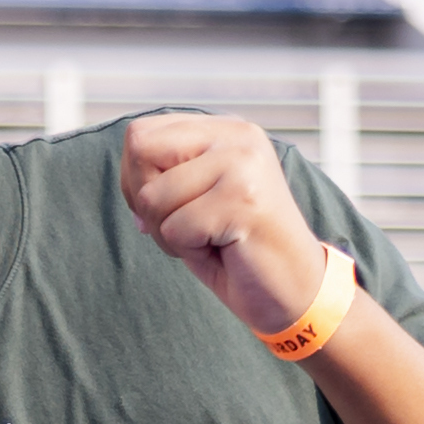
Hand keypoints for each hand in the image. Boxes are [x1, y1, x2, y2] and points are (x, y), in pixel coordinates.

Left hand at [120, 112, 337, 341]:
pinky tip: (224, 250)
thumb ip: (166, 174)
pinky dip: (188, 251)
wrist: (296, 291)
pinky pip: (175, 229)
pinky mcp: (243, 200)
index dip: (134, 178)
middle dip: (144, 202)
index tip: (164, 208)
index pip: (141, 134)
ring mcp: (243, 164)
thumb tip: (127, 167)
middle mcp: (237, 137)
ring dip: (168, 233)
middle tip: (184, 227)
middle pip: (140, 152)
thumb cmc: (239, 250)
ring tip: (209, 239)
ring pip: (153, 196)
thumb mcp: (198, 200)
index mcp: (225, 131)